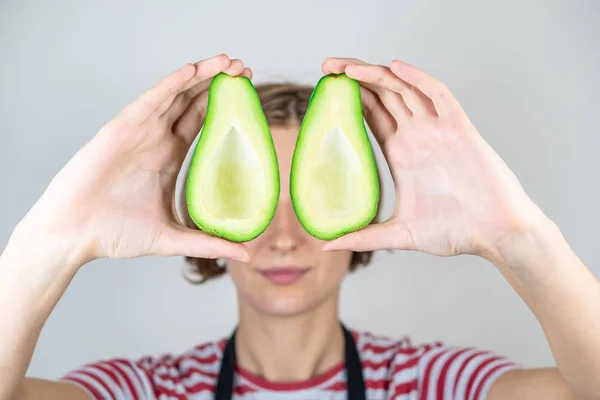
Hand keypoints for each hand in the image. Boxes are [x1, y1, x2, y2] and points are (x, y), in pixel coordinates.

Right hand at [16, 54, 249, 267]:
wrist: (74, 235)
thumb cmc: (115, 234)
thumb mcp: (172, 237)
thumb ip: (208, 243)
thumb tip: (248, 254)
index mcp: (170, 156)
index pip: (203, 122)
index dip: (226, 107)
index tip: (249, 94)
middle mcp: (157, 139)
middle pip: (193, 102)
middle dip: (219, 84)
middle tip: (245, 69)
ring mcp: (140, 132)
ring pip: (175, 95)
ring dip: (201, 76)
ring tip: (228, 62)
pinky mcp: (121, 129)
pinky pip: (150, 101)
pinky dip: (170, 84)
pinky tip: (192, 71)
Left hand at [321, 57, 547, 258]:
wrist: (496, 234)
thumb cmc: (454, 232)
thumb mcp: (400, 233)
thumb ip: (364, 237)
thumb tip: (326, 245)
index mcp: (400, 152)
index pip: (370, 113)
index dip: (348, 97)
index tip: (325, 86)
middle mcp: (416, 135)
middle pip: (382, 93)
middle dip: (354, 76)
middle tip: (327, 67)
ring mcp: (437, 129)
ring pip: (404, 89)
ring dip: (377, 73)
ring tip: (347, 67)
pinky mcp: (459, 129)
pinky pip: (438, 95)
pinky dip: (419, 79)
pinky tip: (396, 68)